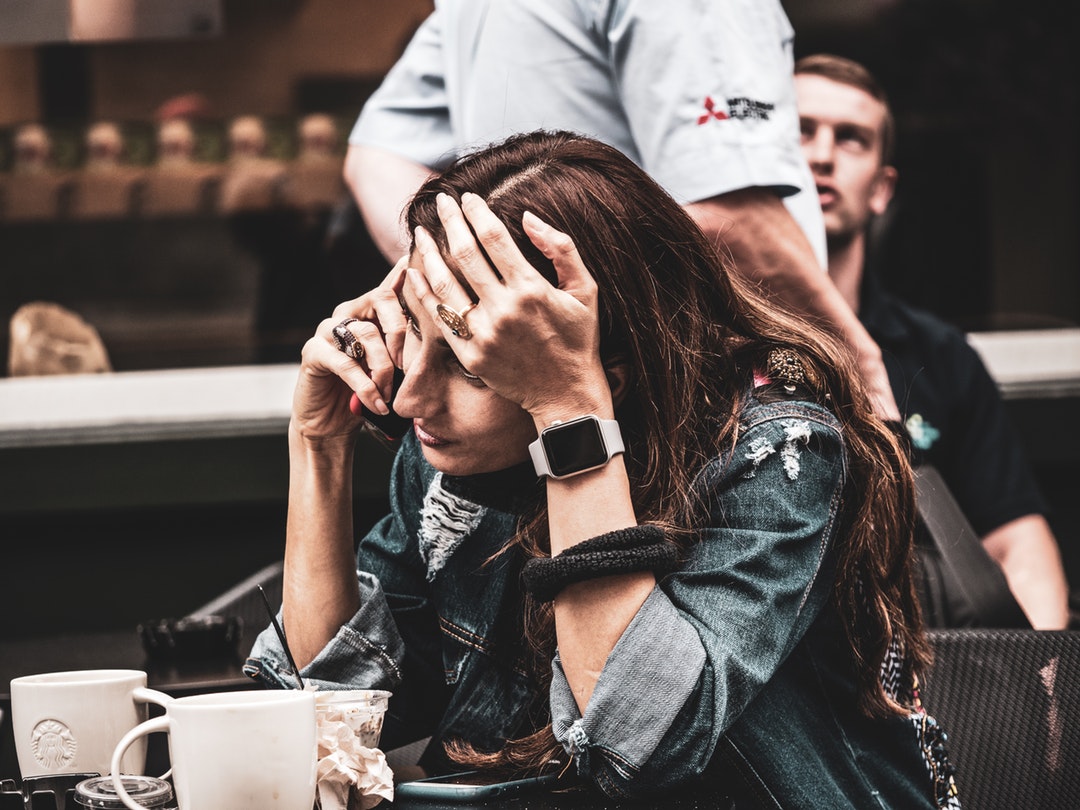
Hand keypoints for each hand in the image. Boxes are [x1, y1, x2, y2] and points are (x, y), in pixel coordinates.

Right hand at [292, 257, 408, 442]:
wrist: (330, 424)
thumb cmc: (368, 394)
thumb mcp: (394, 370)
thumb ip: (408, 349)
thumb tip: (439, 335)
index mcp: (369, 311)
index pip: (390, 286)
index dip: (406, 274)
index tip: (418, 266)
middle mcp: (347, 312)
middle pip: (381, 299)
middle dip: (402, 331)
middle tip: (407, 366)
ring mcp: (327, 329)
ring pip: (366, 333)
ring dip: (384, 368)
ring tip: (389, 395)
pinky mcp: (313, 352)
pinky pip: (346, 363)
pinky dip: (366, 387)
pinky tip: (377, 404)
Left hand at [408, 192, 611, 422]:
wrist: (566, 393)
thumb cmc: (578, 339)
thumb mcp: (585, 290)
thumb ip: (561, 249)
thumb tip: (527, 218)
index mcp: (531, 289)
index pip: (494, 238)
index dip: (476, 213)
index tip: (467, 198)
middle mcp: (504, 309)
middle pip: (465, 253)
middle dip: (450, 222)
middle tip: (441, 203)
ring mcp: (484, 334)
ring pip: (445, 283)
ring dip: (429, 253)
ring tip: (420, 233)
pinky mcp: (471, 355)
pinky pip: (440, 317)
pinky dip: (423, 291)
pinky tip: (415, 272)